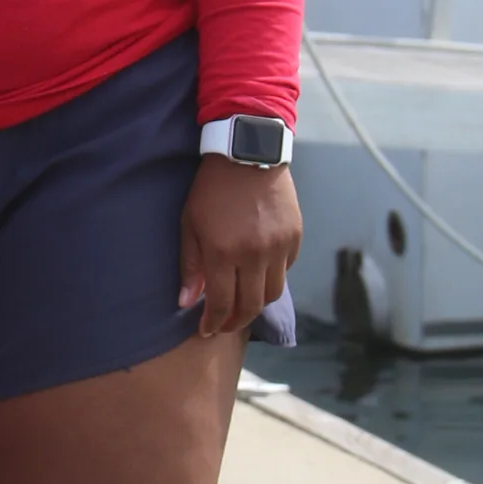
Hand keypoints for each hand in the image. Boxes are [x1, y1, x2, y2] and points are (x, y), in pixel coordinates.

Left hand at [178, 159, 301, 337]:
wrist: (248, 153)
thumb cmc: (211, 189)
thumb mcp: (190, 224)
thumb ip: (190, 265)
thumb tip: (187, 303)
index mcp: (224, 252)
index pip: (222, 303)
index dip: (214, 322)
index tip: (206, 330)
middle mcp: (255, 254)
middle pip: (250, 306)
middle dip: (235, 322)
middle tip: (223, 326)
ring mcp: (279, 246)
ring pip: (272, 293)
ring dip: (255, 305)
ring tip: (241, 306)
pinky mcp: (295, 237)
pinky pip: (286, 270)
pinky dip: (271, 279)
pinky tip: (257, 277)